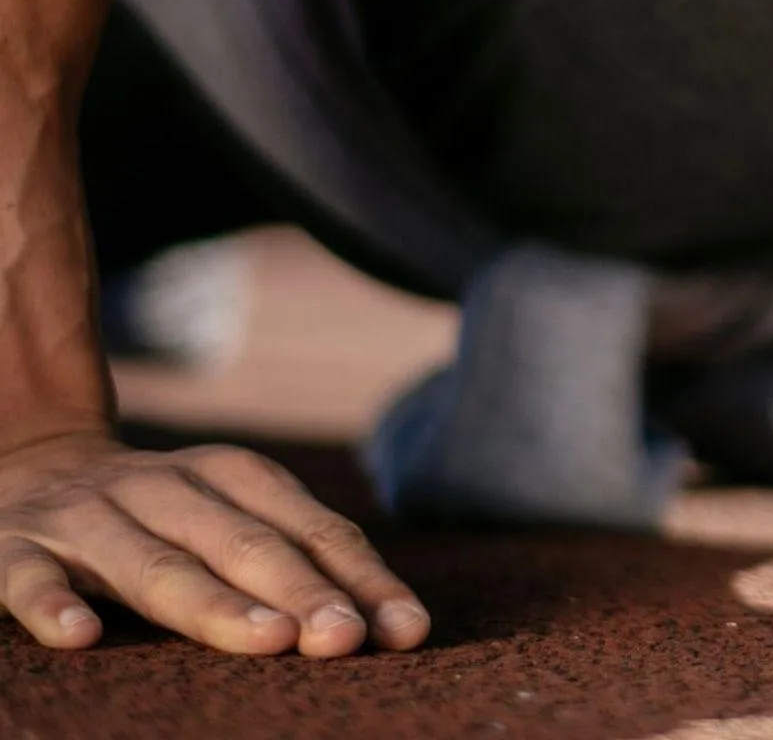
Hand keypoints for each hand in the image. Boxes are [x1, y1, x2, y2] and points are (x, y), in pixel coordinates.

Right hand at [0, 429, 429, 654]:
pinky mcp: (17, 548)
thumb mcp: (229, 517)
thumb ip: (295, 560)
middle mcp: (167, 486)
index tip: (405, 630)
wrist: (30, 463)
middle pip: (244, 544)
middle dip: (300, 590)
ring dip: (211, 602)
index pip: (311, 529)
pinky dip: (54, 604)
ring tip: (266, 640)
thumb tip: (387, 625)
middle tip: (343, 638)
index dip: (360, 578)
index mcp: (233, 475)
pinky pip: (30, 578)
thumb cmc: (161, 514)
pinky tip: (80, 638)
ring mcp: (90, 516)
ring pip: (154, 564)